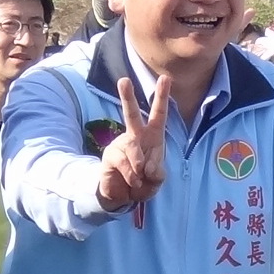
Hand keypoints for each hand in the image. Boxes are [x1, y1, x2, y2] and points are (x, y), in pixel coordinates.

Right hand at [95, 76, 169, 212]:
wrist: (123, 196)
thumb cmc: (143, 181)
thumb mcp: (157, 179)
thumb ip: (157, 172)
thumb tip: (146, 167)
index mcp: (152, 136)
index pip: (159, 114)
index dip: (161, 97)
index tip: (164, 78)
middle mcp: (135, 135)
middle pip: (131, 114)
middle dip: (127, 97)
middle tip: (123, 80)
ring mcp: (120, 144)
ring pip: (134, 148)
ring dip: (141, 168)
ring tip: (140, 179)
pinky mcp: (110, 155)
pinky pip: (125, 163)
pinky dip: (133, 177)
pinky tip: (133, 182)